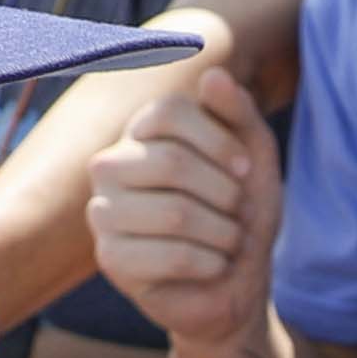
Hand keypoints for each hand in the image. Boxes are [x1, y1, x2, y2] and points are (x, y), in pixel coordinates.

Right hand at [87, 64, 284, 350]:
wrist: (237, 284)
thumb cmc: (240, 213)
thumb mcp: (253, 155)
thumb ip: (238, 112)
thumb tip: (213, 73)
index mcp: (138, 134)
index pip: (167, 111)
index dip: (218, 140)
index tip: (244, 169)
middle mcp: (109, 166)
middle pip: (169, 161)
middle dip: (224, 194)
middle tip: (238, 214)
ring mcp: (103, 213)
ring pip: (174, 212)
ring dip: (223, 233)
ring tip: (229, 242)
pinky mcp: (111, 258)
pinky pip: (171, 255)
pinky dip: (211, 263)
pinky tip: (215, 266)